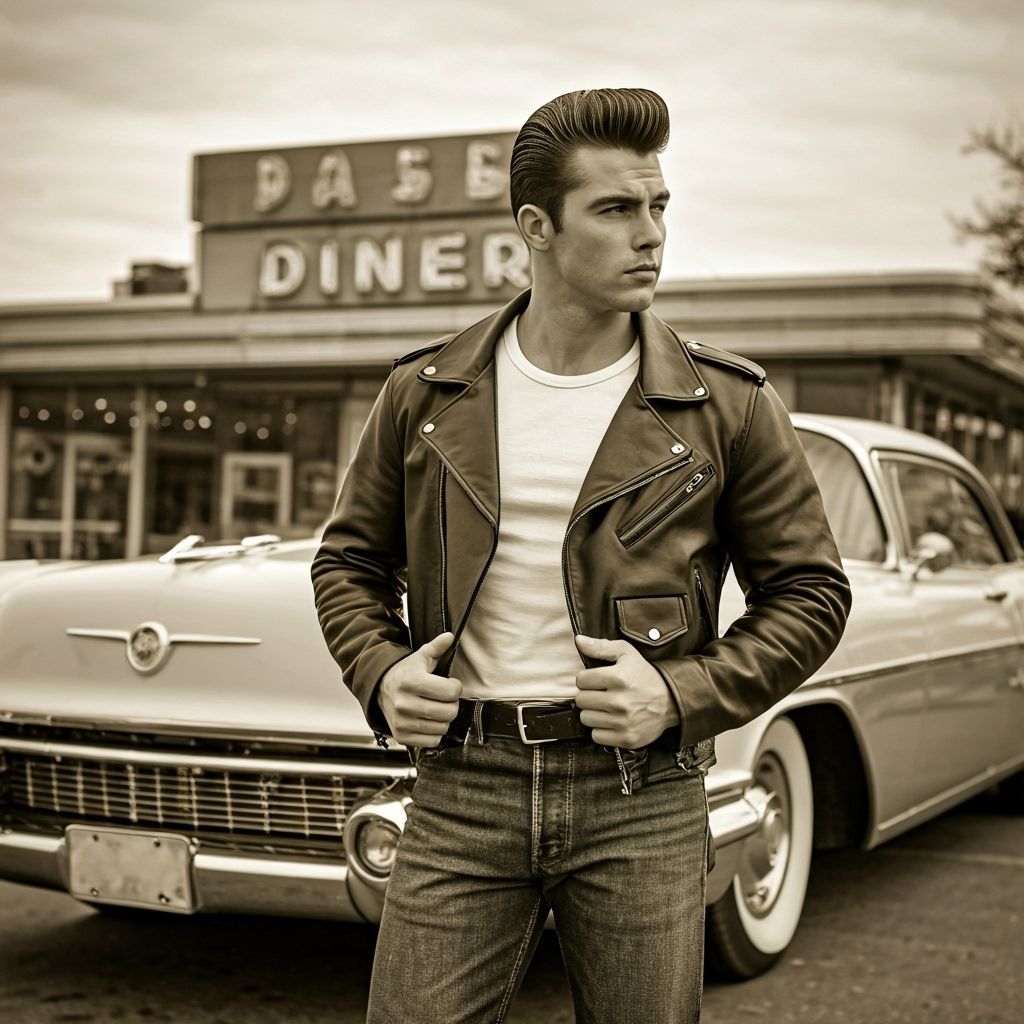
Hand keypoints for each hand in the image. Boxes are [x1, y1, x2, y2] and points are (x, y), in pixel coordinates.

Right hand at [378, 632, 461, 746]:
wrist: (380, 688)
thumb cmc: (406, 673)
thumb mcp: (420, 657)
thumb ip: (436, 647)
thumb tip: (450, 636)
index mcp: (412, 681)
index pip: (451, 692)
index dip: (455, 687)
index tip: (450, 684)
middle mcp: (405, 703)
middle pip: (449, 712)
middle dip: (452, 704)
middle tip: (445, 699)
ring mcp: (402, 721)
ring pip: (442, 728)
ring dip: (444, 719)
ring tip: (436, 709)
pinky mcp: (401, 736)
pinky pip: (432, 741)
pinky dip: (435, 733)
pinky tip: (429, 721)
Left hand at [574, 634, 679, 747]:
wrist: (671, 702)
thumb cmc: (645, 675)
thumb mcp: (626, 654)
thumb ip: (600, 646)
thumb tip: (578, 640)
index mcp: (618, 678)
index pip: (581, 680)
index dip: (587, 679)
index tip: (597, 680)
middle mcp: (619, 701)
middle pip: (581, 700)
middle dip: (588, 695)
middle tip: (601, 694)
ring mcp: (623, 722)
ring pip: (586, 718)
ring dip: (593, 713)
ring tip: (606, 707)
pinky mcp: (626, 738)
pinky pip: (596, 736)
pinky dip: (601, 729)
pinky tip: (611, 721)